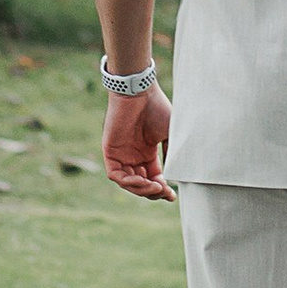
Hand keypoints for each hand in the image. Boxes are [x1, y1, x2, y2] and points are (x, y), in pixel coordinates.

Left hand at [102, 82, 175, 202]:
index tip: (172, 196)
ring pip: (128, 183)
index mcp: (147, 153)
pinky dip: (128, 182)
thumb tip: (176, 176)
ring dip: (141, 189)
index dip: (162, 190)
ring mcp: (121, 155)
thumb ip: (172, 153)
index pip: (153, 179)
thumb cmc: (157, 108)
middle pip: (141, 184)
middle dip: (153, 192)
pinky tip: (142, 180)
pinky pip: (116, 175)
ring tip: (155, 187)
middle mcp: (134, 156)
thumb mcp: (171, 133)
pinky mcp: (110, 152)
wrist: (140, 91)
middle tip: (164, 192)